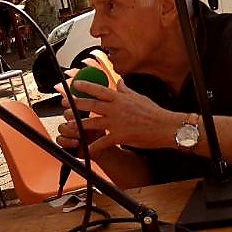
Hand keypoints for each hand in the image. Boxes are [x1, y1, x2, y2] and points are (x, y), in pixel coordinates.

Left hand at [58, 80, 180, 155]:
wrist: (166, 127)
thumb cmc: (155, 113)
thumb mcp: (139, 97)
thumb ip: (126, 90)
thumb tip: (119, 81)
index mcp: (120, 98)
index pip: (99, 90)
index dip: (85, 86)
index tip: (75, 85)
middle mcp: (116, 108)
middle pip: (91, 105)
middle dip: (76, 104)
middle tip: (64, 104)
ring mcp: (117, 122)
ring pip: (93, 122)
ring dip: (78, 125)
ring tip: (67, 125)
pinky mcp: (120, 136)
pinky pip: (103, 142)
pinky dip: (93, 147)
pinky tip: (85, 150)